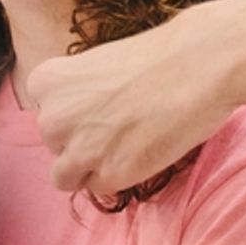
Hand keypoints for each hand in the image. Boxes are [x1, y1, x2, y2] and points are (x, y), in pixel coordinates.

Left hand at [26, 2, 241, 194]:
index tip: (105, 104)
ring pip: (66, 176)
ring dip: (92, 166)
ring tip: (128, 142)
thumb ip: (77, 95)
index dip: (77, 114)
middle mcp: (52, 118)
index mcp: (45, 82)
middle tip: (123, 123)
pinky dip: (120, 174)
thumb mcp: (98, 65)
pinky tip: (144, 149)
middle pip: (55, 146)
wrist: (199, 64)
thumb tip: (79, 124)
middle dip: (83, 141)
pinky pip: (100, 187)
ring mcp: (78, 150)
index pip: (47, 114)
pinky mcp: (109, 175)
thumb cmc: (157, 57)